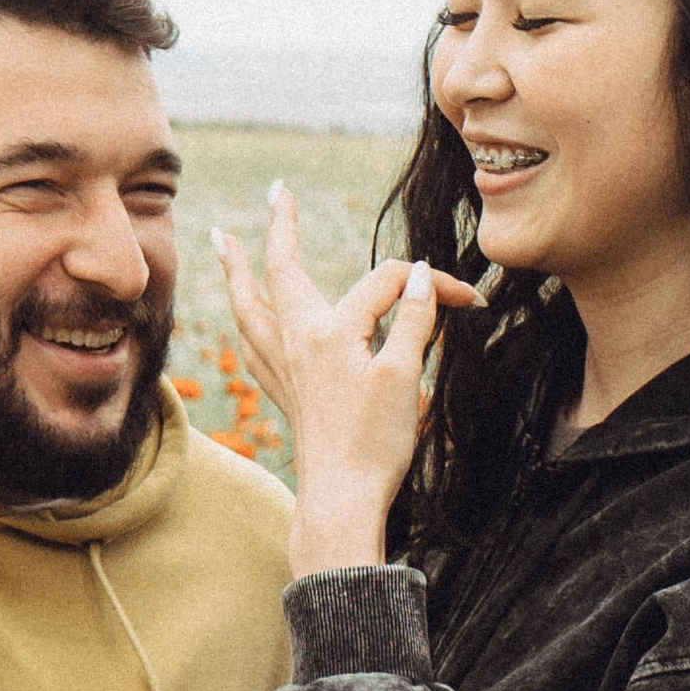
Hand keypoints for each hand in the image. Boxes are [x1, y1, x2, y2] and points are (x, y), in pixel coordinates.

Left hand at [212, 189, 473, 574]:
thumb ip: (414, 321)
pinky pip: (253, 342)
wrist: (342, 499)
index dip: (432, 286)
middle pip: (283, 270)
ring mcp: (285, 367)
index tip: (468, 301)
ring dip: (238, 269)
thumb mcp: (404, 375)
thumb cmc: (375, 443)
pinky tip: (245, 317)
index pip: (387, 284)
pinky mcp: (284, 392)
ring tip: (222, 239)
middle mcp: (297, 341)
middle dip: (283, 228)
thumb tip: (422, 277)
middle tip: (278, 191)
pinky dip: (246, 318)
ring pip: (251, 305)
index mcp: (330, 331)